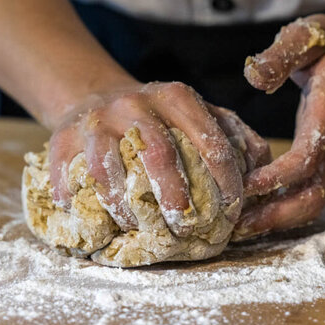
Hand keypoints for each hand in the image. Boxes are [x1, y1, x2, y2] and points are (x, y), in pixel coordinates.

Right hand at [48, 81, 268, 236]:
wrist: (95, 95)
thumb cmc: (157, 116)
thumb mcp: (197, 113)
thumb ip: (234, 135)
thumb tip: (261, 170)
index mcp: (176, 97)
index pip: (208, 140)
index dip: (224, 180)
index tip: (229, 212)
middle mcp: (136, 103)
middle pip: (158, 152)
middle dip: (174, 194)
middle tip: (185, 225)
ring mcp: (97, 119)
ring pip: (108, 167)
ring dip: (124, 205)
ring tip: (136, 229)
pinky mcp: (63, 136)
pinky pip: (66, 172)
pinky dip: (73, 198)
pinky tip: (87, 218)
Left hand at [233, 14, 324, 239]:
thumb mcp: (308, 36)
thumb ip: (283, 54)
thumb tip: (254, 77)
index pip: (307, 158)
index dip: (277, 177)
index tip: (244, 186)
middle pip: (312, 197)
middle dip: (275, 215)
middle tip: (234, 224)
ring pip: (311, 204)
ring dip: (277, 219)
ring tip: (238, 226)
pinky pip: (308, 195)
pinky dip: (282, 208)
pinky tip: (252, 208)